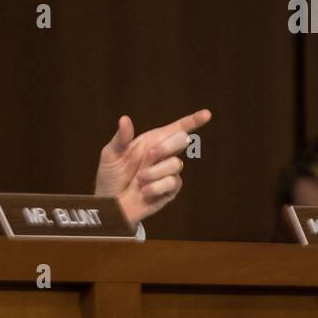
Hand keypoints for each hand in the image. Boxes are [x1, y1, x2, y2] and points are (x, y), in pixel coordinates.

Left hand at [94, 108, 211, 225]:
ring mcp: (168, 172)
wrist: (110, 203)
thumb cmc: (110, 176)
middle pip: (181, 141)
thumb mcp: (111, 154)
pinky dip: (156, 186)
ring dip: (155, 171)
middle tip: (151, 155)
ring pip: (175, 164)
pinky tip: (144, 191)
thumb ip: (121, 138)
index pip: (176, 129)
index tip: (207, 114)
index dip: (193, 121)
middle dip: (167, 147)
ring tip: (139, 179)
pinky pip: (172, 183)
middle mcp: (163, 155)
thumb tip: (125, 118)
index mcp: (152, 141)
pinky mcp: (170, 190)